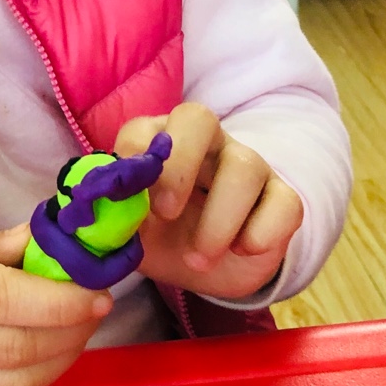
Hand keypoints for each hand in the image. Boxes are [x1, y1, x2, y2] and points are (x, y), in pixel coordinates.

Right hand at [0, 209, 111, 385]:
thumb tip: (43, 246)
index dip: (56, 299)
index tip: (96, 289)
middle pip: (11, 347)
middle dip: (69, 329)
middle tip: (97, 304)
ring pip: (10, 382)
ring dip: (59, 357)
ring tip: (79, 327)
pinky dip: (32, 374)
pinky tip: (47, 347)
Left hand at [115, 103, 303, 299]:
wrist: (203, 266)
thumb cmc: (160, 235)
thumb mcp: (133, 232)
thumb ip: (116, 219)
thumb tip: (99, 217)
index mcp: (159, 143)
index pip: (144, 128)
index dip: (134, 157)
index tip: (127, 201)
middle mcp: (205, 143)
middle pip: (198, 119)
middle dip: (178, 165)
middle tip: (165, 214)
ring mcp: (248, 166)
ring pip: (245, 167)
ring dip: (219, 220)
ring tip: (198, 259)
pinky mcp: (282, 200)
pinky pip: (286, 203)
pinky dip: (263, 232)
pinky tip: (242, 251)